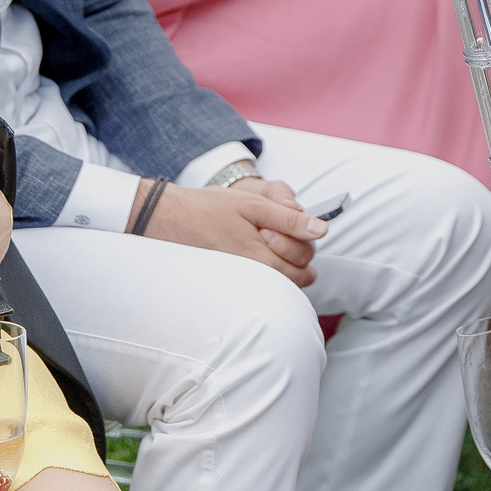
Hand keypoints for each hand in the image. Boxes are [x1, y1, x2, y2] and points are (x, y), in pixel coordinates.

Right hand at [146, 179, 327, 285]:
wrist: (169, 220)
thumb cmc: (209, 209)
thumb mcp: (253, 204)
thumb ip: (289, 219)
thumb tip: (321, 229)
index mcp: (263, 259)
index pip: (305, 263)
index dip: (301, 240)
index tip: (279, 225)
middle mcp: (255, 279)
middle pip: (297, 276)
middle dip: (294, 253)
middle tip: (269, 231)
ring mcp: (243, 285)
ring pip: (281, 283)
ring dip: (280, 262)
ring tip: (258, 239)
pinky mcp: (232, 285)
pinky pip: (263, 285)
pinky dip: (266, 269)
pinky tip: (250, 250)